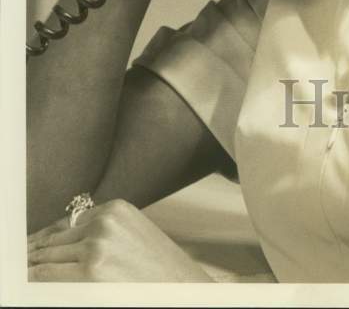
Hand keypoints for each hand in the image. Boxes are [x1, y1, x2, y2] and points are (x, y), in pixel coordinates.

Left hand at [27, 198, 213, 281]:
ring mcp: (96, 246)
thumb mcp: (132, 237)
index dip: (42, 238)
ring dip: (31, 266)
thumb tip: (58, 245)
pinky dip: (34, 279)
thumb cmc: (158, 270)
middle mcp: (104, 223)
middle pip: (53, 239)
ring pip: (47, 256)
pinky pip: (47, 276)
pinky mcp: (90, 272)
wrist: (181, 288)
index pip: (65, 223)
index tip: (27, 246)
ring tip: (19, 269)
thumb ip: (101, 233)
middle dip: (34, 252)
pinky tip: (24, 281)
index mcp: (115, 209)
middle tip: (17, 258)